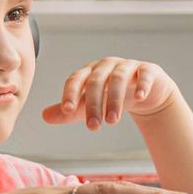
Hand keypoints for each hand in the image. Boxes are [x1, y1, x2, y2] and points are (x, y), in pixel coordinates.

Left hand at [42, 57, 178, 129]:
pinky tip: (139, 98)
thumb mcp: (89, 106)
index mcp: (89, 72)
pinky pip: (144, 74)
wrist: (144, 93)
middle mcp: (106, 66)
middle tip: (93, 127)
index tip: (67, 110)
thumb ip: (69, 112)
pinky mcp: (147, 70)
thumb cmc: (111, 97)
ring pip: (118, 79)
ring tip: (112, 121)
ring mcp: (127, 66)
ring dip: (114, 100)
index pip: (75, 79)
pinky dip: (142, 85)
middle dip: (93, 105)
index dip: (70, 93)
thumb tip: (45, 117)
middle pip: (96, 82)